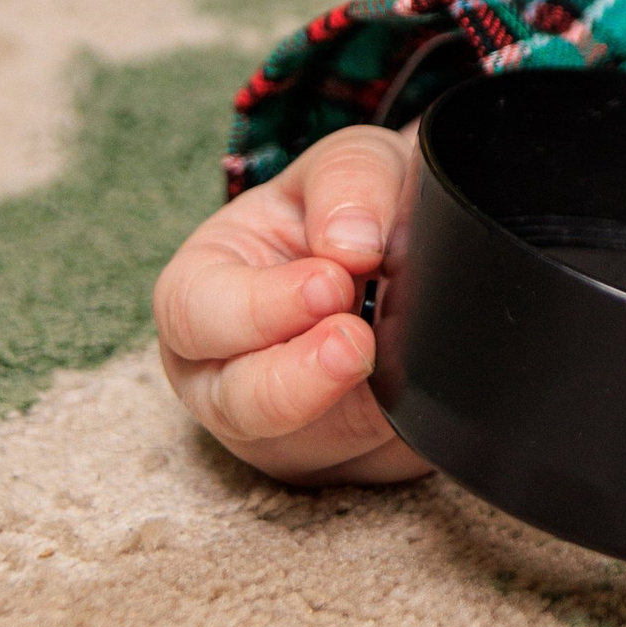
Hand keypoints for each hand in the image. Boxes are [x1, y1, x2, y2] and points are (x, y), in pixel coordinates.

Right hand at [154, 125, 430, 487]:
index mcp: (200, 296)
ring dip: (361, 412)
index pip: (198, 316)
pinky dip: (406, 429)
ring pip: (313, 451)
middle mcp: (227, 378)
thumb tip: (351, 243)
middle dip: (298, 383)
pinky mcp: (351, 463)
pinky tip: (427, 384)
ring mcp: (286, 433)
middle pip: (240, 408)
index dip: (260, 307)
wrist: (408, 238)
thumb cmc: (347, 203)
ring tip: (401, 359)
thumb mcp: (346, 163)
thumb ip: (347, 184)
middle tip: (356, 344)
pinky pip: (378, 463)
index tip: (331, 284)